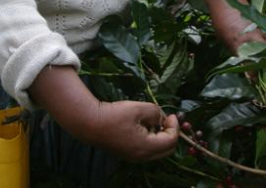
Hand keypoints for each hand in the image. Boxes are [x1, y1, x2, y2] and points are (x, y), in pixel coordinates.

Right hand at [29, 66, 178, 161]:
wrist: (91, 123)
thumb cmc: (115, 115)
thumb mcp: (139, 108)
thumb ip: (155, 112)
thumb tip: (161, 117)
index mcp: (146, 147)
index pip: (171, 141)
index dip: (175, 127)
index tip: (171, 114)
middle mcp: (142, 157)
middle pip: (166, 150)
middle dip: (170, 133)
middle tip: (167, 119)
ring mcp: (134, 157)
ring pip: (157, 151)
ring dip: (161, 136)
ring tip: (155, 120)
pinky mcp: (127, 153)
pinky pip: (146, 150)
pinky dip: (151, 138)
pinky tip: (144, 125)